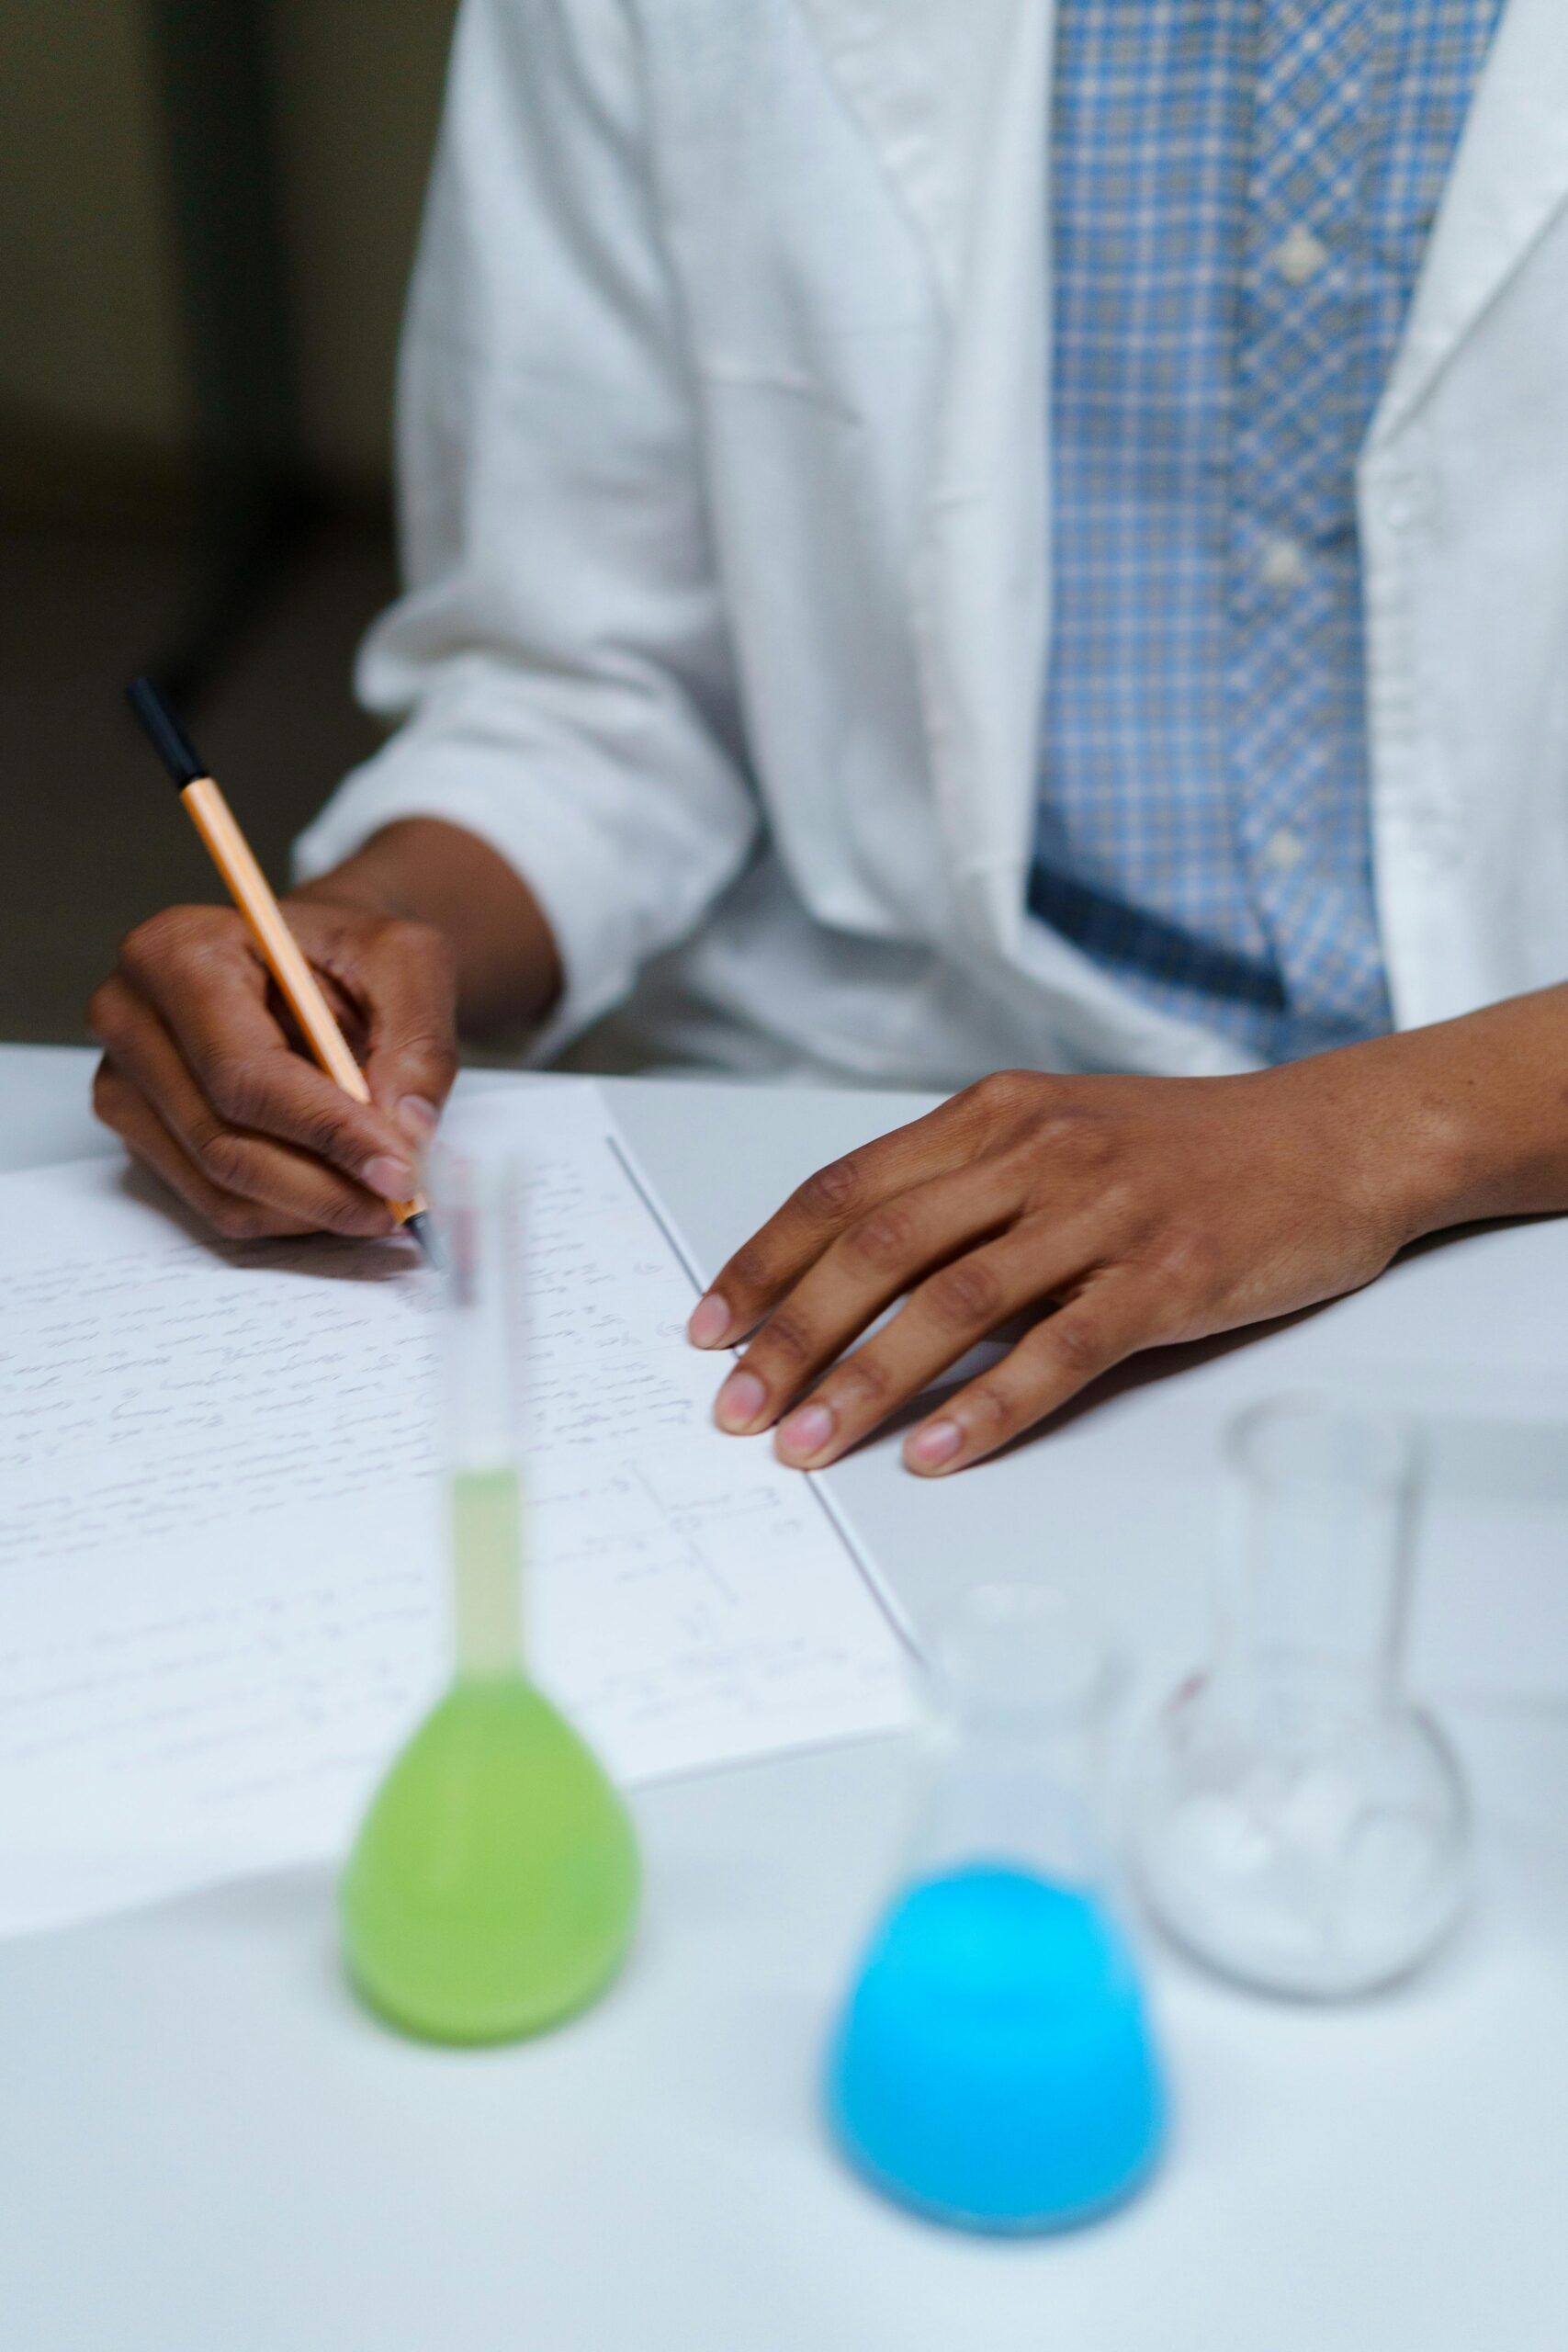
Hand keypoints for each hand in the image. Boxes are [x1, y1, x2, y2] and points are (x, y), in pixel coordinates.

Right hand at [89, 897, 457, 1240]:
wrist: (311, 966)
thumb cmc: (349, 955)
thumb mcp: (408, 962)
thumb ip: (418, 1041)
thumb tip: (407, 1132)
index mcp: (178, 951)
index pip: (246, 1072)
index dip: (326, 1131)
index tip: (399, 1172)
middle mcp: (130, 1016)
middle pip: (223, 1141)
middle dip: (325, 1186)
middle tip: (402, 1202)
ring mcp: (125, 1080)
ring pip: (220, 1184)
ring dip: (311, 1209)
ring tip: (380, 1199)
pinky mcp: (139, 1130)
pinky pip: (213, 1201)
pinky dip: (286, 1213)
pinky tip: (336, 1192)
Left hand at [688, 1060, 1431, 1475]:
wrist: (1337, 1138)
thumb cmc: (1189, 1149)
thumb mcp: (1062, 1131)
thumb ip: (967, 1186)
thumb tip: (853, 1276)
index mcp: (995, 1116)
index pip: (846, 1189)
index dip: (767, 1261)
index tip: (709, 1327)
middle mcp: (1036, 1154)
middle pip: (880, 1249)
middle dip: (792, 1336)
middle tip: (737, 1410)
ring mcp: (1103, 1214)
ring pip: (955, 1302)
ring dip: (867, 1382)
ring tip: (807, 1446)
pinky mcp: (1167, 1277)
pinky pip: (1061, 1350)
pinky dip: (989, 1407)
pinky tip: (934, 1452)